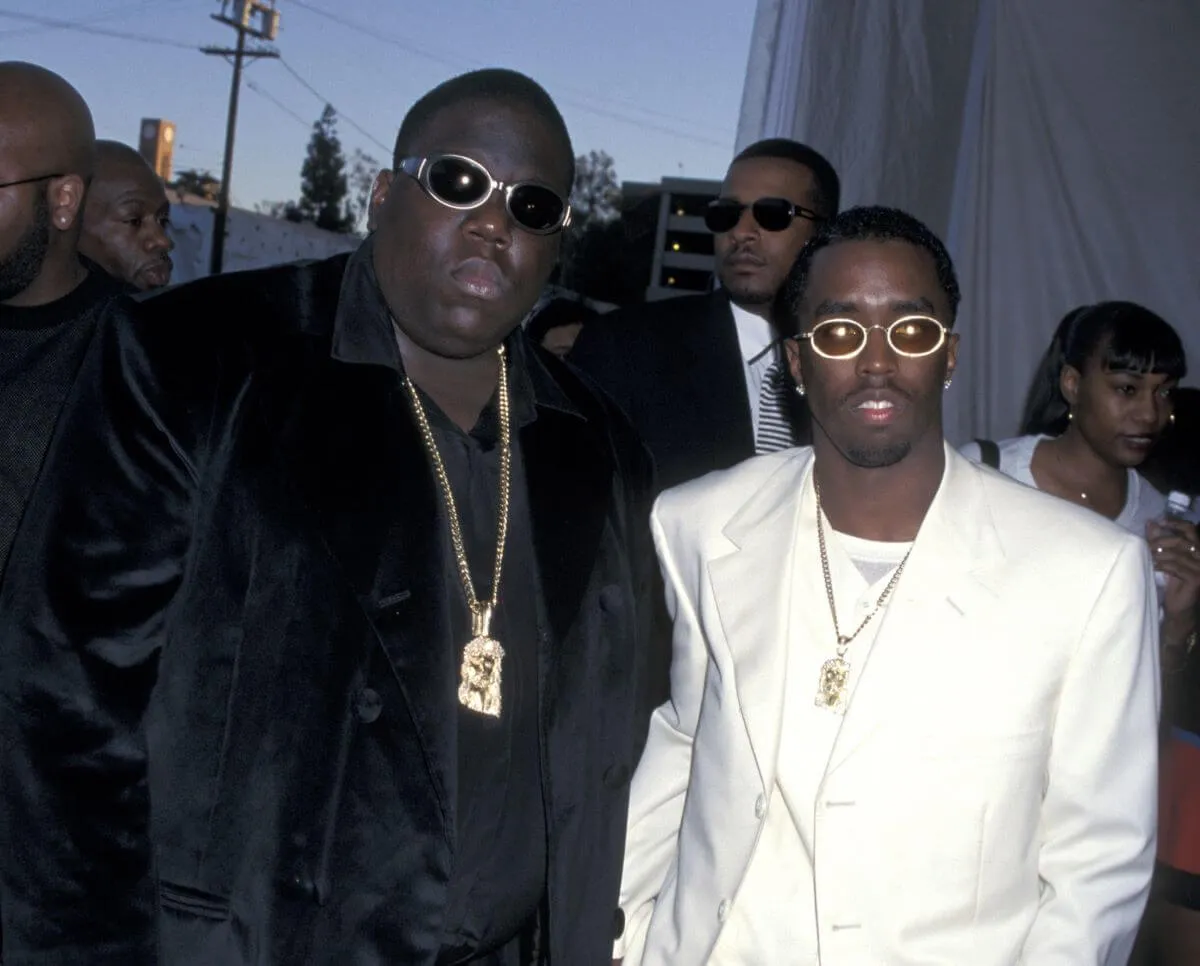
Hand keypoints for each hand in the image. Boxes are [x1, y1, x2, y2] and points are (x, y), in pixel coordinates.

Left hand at [1147, 518, 1199, 633]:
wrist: (1179, 607)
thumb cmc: (1172, 582)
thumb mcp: (1166, 558)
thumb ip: (1159, 540)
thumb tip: (1150, 522)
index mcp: (1198, 550)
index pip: (1191, 530)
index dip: (1176, 523)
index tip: (1160, 521)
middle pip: (1183, 541)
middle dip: (1162, 541)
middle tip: (1148, 545)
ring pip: (1177, 554)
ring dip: (1159, 554)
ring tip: (1148, 557)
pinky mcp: (1196, 579)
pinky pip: (1176, 567)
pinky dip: (1162, 565)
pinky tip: (1153, 567)